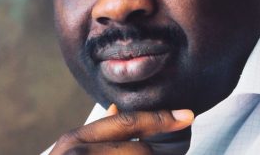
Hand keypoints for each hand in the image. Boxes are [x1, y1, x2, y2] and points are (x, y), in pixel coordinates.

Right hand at [49, 106, 193, 153]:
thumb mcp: (72, 151)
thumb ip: (97, 132)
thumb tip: (115, 108)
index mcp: (76, 139)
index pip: (129, 123)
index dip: (161, 119)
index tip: (188, 116)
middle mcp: (79, 153)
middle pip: (141, 151)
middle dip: (155, 153)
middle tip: (168, 152)